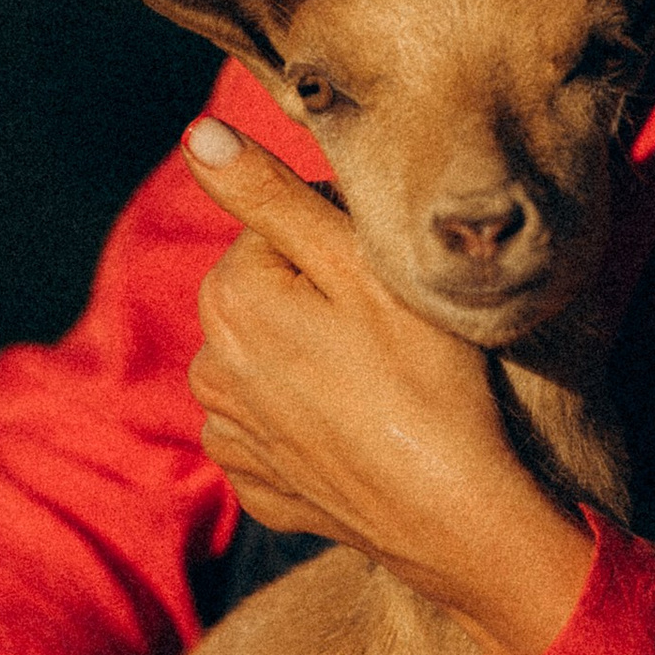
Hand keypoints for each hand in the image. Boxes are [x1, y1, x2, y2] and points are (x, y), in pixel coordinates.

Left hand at [182, 117, 594, 654]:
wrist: (458, 519)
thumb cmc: (426, 381)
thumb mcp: (358, 265)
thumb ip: (271, 193)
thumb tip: (196, 135)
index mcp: (229, 302)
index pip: (274, 228)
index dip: (340, 238)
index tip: (390, 275)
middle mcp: (211, 370)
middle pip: (267, 294)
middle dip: (319, 297)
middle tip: (396, 329)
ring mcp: (234, 437)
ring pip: (269, 361)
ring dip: (312, 359)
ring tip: (385, 383)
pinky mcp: (262, 489)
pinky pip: (277, 430)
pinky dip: (311, 425)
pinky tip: (363, 433)